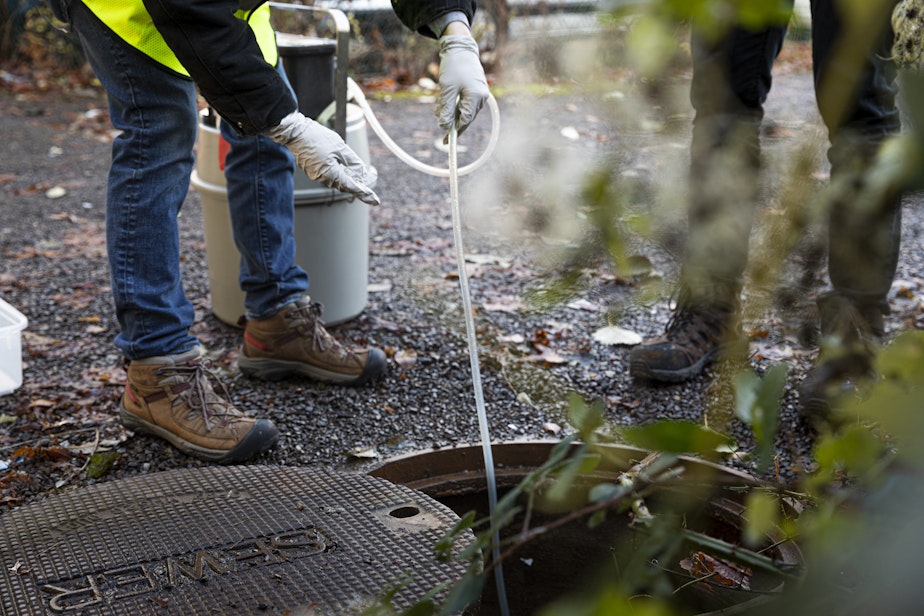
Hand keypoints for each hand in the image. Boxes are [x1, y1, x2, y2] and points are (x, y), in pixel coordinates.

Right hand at [265, 112, 379, 205]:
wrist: (294, 131)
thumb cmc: (317, 137)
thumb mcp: (340, 147)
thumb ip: (352, 162)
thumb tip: (362, 173)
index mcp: (331, 174)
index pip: (352, 187)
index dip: (365, 194)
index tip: (375, 201)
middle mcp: (323, 178)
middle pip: (344, 183)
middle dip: (356, 182)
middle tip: (369, 179)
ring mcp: (316, 174)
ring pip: (336, 178)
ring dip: (345, 174)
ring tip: (352, 166)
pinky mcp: (311, 169)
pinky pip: (327, 173)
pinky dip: (336, 170)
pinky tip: (338, 160)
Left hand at [437, 31, 488, 136]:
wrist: (460, 47)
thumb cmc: (454, 66)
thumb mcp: (446, 88)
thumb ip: (446, 109)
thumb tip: (444, 126)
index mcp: (476, 97)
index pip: (465, 120)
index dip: (455, 131)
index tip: (445, 140)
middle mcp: (481, 97)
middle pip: (465, 117)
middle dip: (450, 119)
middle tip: (437, 117)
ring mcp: (479, 93)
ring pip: (464, 110)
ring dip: (450, 111)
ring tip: (438, 105)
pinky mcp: (475, 89)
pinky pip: (465, 103)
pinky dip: (454, 104)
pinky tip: (444, 101)